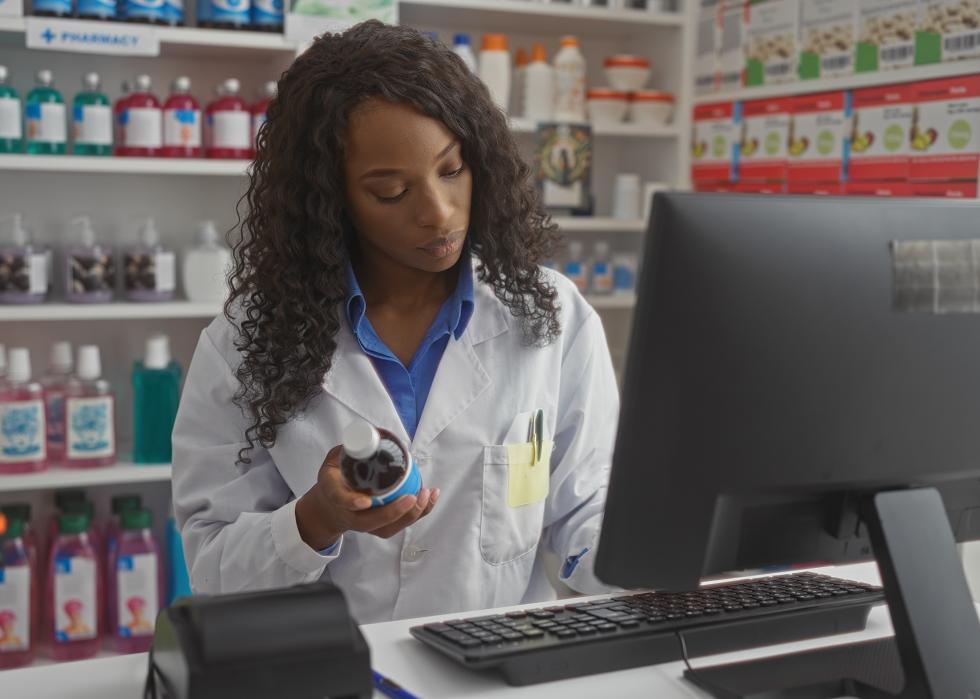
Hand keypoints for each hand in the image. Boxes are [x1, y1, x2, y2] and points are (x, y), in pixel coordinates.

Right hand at [295, 445, 438, 549]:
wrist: (330, 508)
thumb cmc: (336, 480)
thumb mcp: (336, 458)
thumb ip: (354, 446)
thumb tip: (379, 433)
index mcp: (334, 493)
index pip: (341, 498)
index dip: (352, 501)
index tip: (365, 501)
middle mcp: (350, 514)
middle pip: (372, 521)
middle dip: (394, 511)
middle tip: (412, 497)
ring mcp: (366, 524)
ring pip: (389, 527)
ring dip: (411, 513)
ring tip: (427, 494)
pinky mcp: (380, 527)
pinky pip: (400, 524)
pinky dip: (419, 513)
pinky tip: (430, 497)